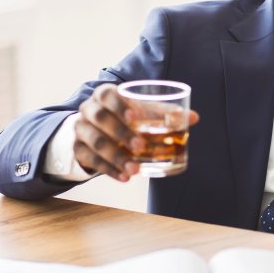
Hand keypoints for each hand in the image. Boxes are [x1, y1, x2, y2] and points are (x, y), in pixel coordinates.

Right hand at [74, 83, 200, 181]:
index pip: (107, 95)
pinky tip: (124, 178)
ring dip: (115, 157)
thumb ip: (164, 113)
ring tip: (134, 170)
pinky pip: (91, 160)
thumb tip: (194, 118)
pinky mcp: (79, 149)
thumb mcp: (142, 111)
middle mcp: (89, 110)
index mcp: (105, 95)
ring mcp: (81, 130)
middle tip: (141, 146)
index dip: (119, 104)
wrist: (95, 128)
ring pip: (94, 142)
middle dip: (120, 133)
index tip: (135, 116)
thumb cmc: (125, 115)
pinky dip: (108, 170)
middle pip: (99, 118)